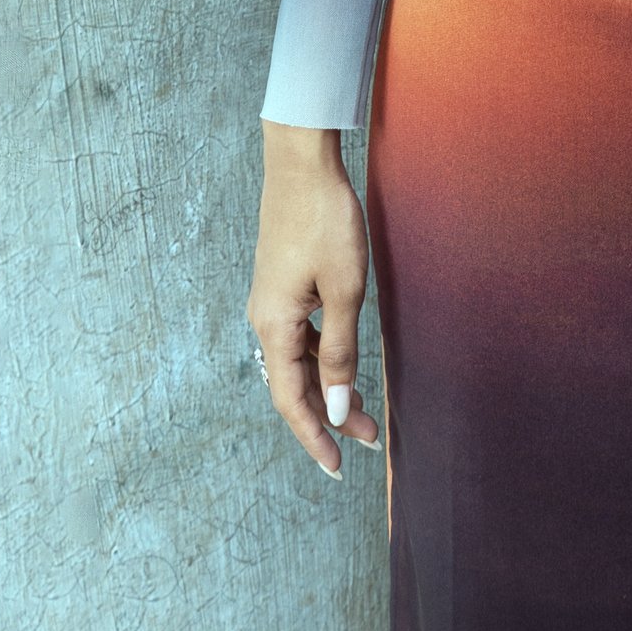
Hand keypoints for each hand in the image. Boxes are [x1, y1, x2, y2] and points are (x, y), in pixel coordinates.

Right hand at [249, 122, 380, 473]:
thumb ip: (340, 351)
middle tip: (367, 439)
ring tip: (362, 408)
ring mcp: (271, 301)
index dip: (313, 437)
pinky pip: (299, 336)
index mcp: (274, 326)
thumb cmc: (326, 220)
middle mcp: (264, 319)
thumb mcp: (345, 290)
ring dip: (327, 386)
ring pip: (297, 361)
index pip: (290, 400)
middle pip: (293, 385)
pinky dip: (322, 357)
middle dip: (328, 416)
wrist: (302, 161)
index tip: (336, 468)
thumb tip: (333, 407)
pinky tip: (343, 359)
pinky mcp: (282, 284)